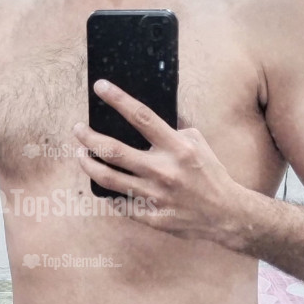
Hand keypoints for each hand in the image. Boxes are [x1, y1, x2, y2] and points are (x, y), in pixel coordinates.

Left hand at [72, 79, 242, 242]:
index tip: (100, 87)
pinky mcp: (151, 217)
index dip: (118, 99)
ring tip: (81, 155)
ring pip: (108, 178)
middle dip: (89, 137)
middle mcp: (163, 170)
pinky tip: (104, 186)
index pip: (141, 116)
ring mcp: (155, 196)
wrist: (225, 213)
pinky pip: (119, 203)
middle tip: (78, 130)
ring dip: (88, 164)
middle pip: (113, 150)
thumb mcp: (197, 143)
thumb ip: (171, 131)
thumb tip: (143, 119)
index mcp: (177, 147)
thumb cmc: (210, 173)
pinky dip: (109, 193)